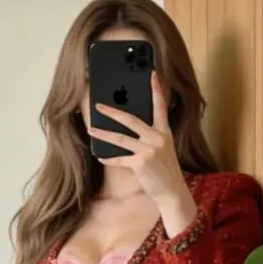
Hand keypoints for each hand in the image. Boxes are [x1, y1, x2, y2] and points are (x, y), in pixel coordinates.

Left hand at [88, 73, 197, 233]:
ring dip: (103, 133)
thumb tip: (129, 127)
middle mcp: (157, 138)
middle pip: (131, 120)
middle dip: (112, 112)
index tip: (151, 73)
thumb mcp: (163, 148)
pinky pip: (119, 159)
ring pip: (120, 138)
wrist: (171, 190)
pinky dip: (109, 159)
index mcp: (164, 131)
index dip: (156, 89)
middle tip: (99, 105)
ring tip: (91, 128)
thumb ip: (150, 136)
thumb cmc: (165, 169)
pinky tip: (101, 157)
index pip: (160, 106)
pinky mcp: (140, 163)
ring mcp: (148, 150)